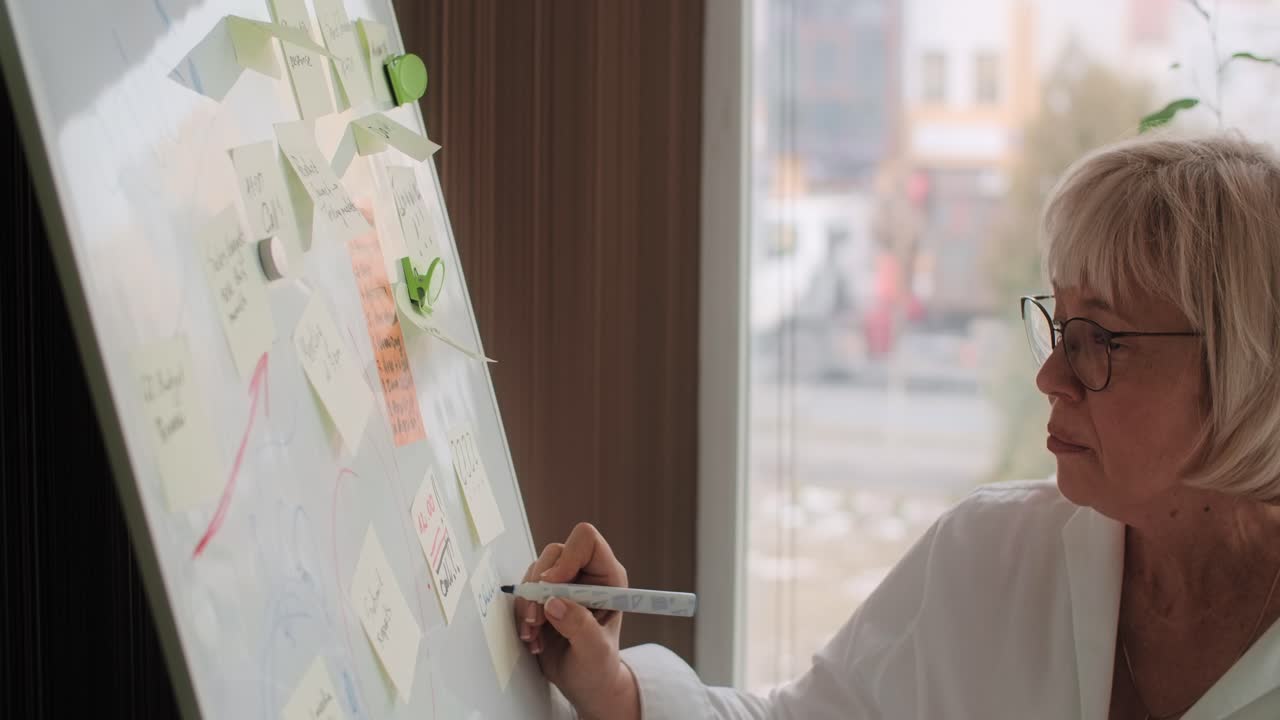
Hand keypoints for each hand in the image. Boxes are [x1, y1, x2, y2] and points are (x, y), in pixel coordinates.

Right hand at [514, 523, 639, 719]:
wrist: (585, 683)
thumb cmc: (599, 666)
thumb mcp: (595, 651)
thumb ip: (580, 626)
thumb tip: (553, 603)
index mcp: (608, 577)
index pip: (586, 540)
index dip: (567, 558)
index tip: (552, 586)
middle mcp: (585, 574)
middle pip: (555, 553)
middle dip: (540, 586)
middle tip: (537, 618)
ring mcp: (564, 584)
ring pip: (535, 571)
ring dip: (529, 603)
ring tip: (535, 633)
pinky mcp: (545, 596)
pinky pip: (524, 591)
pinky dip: (522, 613)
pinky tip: (533, 637)